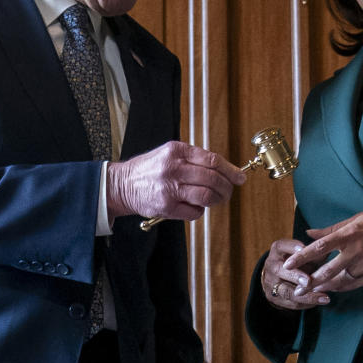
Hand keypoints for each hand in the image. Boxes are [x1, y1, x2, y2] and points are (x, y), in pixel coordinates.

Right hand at [105, 141, 244, 219]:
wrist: (123, 184)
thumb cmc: (150, 168)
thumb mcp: (169, 153)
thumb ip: (194, 158)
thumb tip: (224, 169)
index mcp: (177, 151)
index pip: (212, 160)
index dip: (230, 170)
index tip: (239, 177)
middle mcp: (174, 168)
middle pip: (213, 179)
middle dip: (227, 187)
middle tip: (230, 190)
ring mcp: (170, 188)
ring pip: (207, 196)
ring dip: (217, 200)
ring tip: (217, 199)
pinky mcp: (166, 207)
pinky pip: (195, 212)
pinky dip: (201, 210)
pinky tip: (197, 206)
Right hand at [260, 239, 330, 309]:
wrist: (277, 277)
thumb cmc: (297, 262)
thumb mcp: (303, 254)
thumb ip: (313, 253)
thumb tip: (327, 253)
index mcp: (277, 250)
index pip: (280, 246)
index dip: (292, 248)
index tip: (304, 249)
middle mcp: (271, 265)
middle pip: (280, 270)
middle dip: (296, 276)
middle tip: (309, 281)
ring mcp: (270, 283)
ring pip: (287, 291)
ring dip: (306, 296)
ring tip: (325, 298)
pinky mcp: (274, 298)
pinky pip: (291, 303)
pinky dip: (306, 303)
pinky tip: (319, 302)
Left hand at [283, 202, 362, 293]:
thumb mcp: (354, 218)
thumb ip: (330, 229)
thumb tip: (310, 233)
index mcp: (348, 234)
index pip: (319, 248)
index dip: (302, 257)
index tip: (288, 264)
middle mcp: (356, 251)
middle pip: (328, 271)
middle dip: (311, 282)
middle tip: (298, 290)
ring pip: (341, 281)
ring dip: (326, 287)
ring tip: (313, 291)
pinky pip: (355, 284)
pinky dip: (343, 287)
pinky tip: (334, 288)